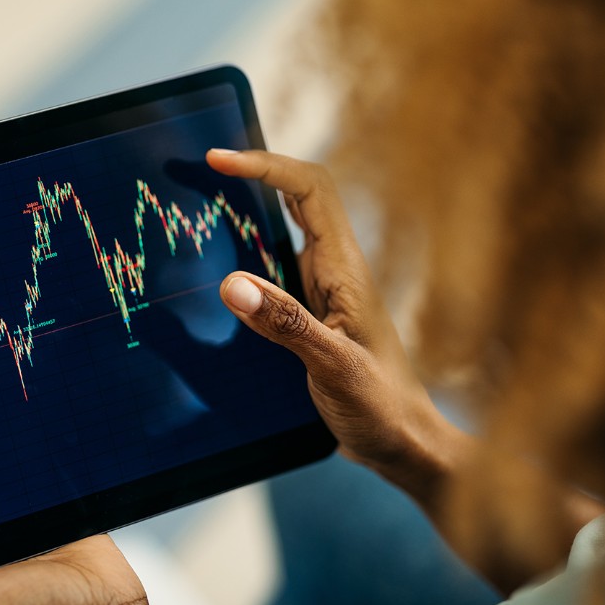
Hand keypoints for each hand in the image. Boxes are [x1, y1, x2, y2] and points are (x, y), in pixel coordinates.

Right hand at [206, 149, 451, 487]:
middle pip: (298, 195)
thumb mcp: (333, 367)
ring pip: (286, 229)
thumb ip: (286, 324)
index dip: (266, 164)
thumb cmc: (382, 407)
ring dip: (248, 210)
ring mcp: (324, 290)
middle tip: (198, 169)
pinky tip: (217, 271)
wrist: (405, 445)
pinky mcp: (311, 313)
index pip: (310, 190)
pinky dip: (246, 254)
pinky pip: (276, 267)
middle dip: (252, 171)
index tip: (218, 160)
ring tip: (199, 206)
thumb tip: (231, 283)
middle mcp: (336, 270)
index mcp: (347, 270)